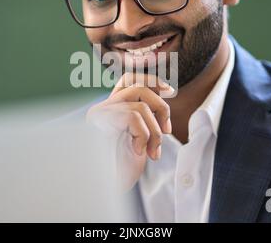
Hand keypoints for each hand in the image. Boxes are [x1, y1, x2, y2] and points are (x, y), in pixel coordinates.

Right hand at [86, 73, 174, 190]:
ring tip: (153, 152)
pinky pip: (134, 116)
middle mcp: (102, 109)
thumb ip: (145, 118)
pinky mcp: (100, 121)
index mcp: (110, 111)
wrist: (102, 190)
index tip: (170, 91)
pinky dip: (144, 135)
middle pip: (137, 86)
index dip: (151, 81)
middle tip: (167, 131)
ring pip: (140, 105)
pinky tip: (138, 152)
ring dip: (155, 131)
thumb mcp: (139, 140)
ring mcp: (99, 114)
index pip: (129, 80)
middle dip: (160, 107)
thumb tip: (164, 93)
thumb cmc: (119, 170)